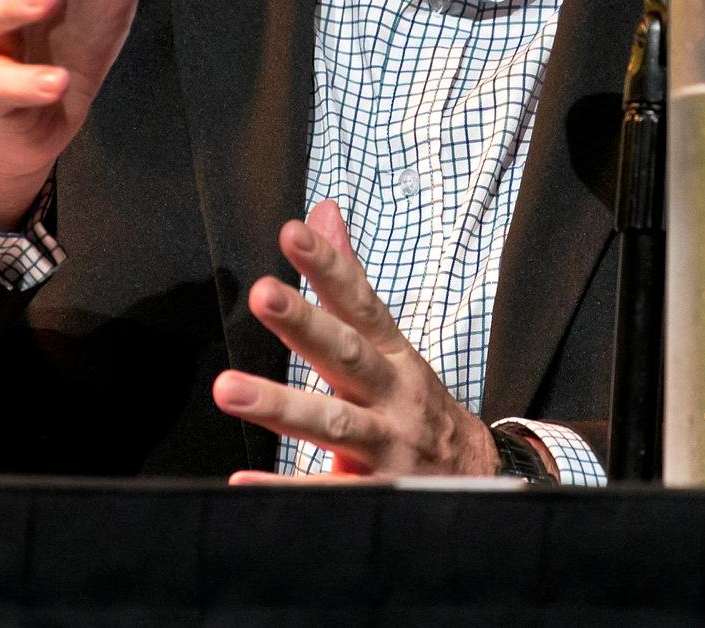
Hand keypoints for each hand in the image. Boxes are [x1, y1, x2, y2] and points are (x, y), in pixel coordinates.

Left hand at [211, 201, 506, 480]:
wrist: (477, 479)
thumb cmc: (412, 402)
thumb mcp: (388, 343)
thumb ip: (348, 282)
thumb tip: (321, 211)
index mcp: (393, 354)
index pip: (360, 302)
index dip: (330, 267)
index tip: (293, 233)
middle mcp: (393, 394)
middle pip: (347, 354)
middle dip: (305, 324)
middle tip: (262, 294)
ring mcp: (388, 445)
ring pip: (333, 424)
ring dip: (280, 405)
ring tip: (226, 389)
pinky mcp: (379, 494)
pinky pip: (326, 494)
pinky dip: (282, 489)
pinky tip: (239, 482)